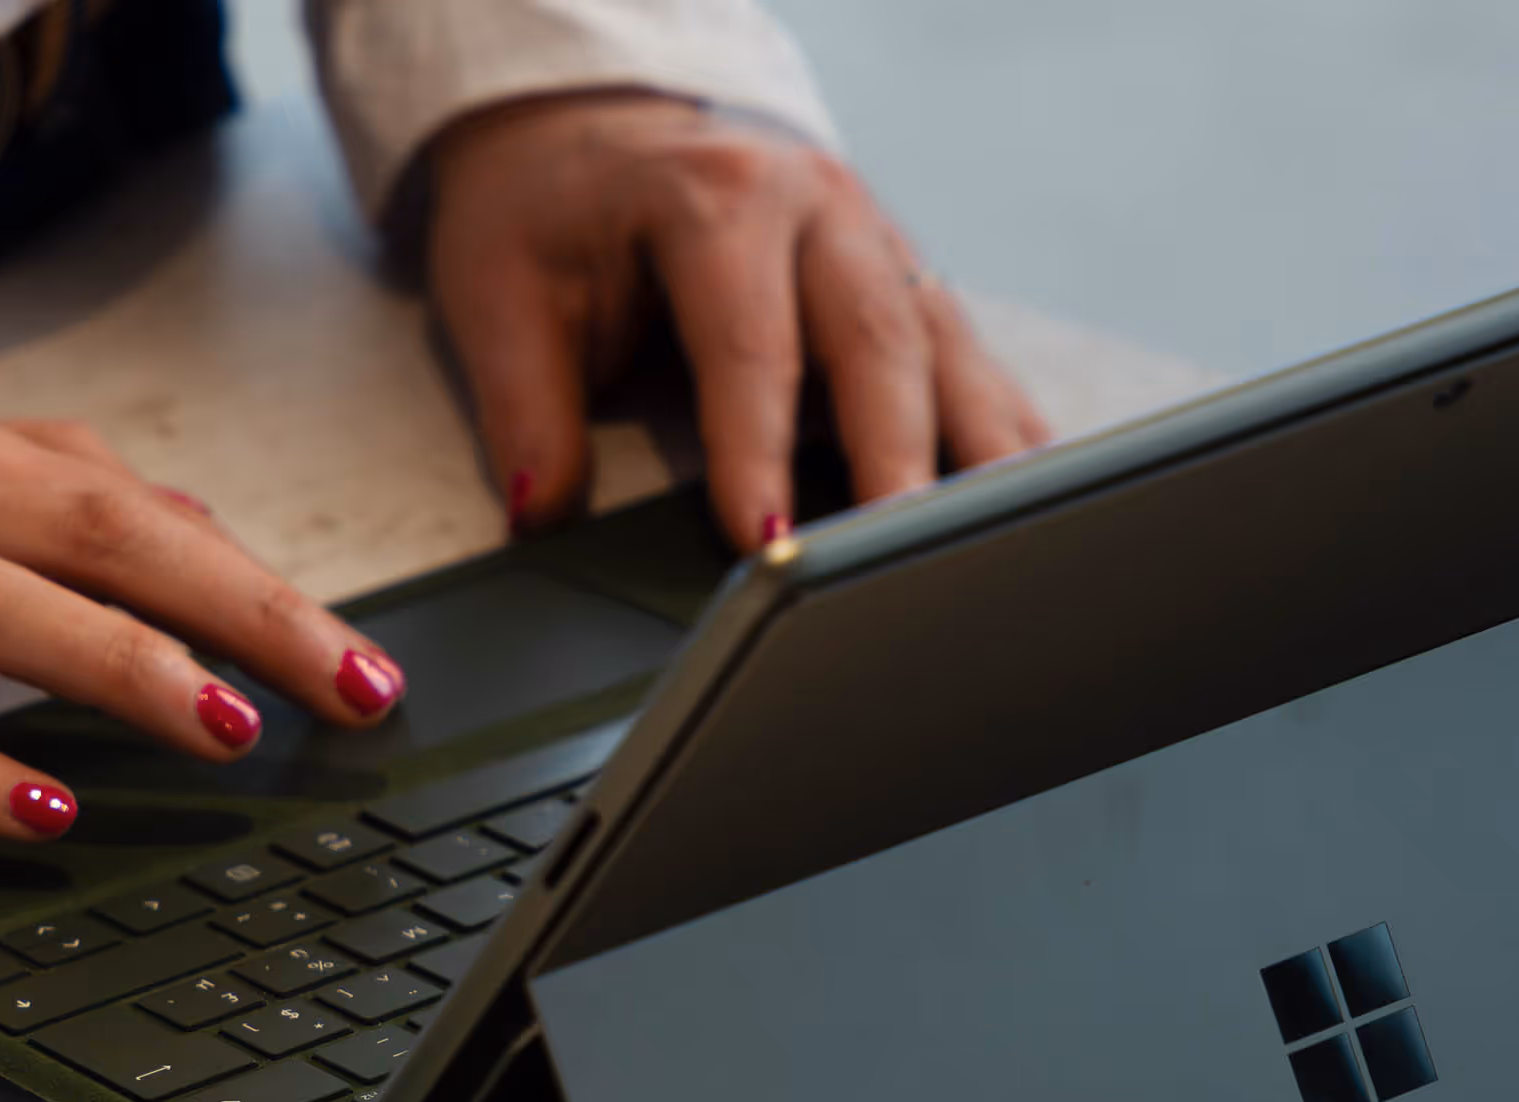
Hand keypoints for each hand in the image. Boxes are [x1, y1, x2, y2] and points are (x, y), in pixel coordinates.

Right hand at [0, 408, 405, 838]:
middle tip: (350, 692)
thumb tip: (182, 538)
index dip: (254, 579)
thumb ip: (17, 504)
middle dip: (241, 614)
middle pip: (89, 533)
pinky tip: (44, 806)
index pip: (122, 504)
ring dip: (121, 664)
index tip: (357, 660)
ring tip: (229, 730)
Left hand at [424, 90, 1051, 550]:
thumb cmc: (549, 211)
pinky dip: (996, 431)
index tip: (766, 539)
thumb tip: (544, 515)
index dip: (760, 449)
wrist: (592, 128)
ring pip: (947, 350)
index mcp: (719, 196)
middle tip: (896, 555)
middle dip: (896, 459)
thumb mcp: (500, 295)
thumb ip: (525, 409)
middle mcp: (820, 206)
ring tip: (989, 545)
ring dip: (975, 450)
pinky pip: (967, 360)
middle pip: (879, 341)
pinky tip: (1018, 501)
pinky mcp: (902, 280)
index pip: (749, 343)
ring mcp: (876, 240)